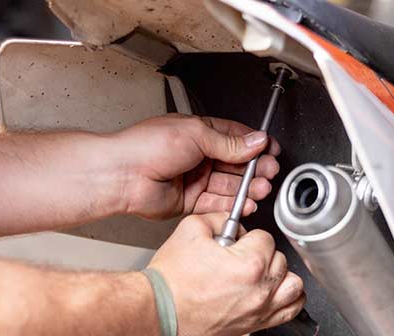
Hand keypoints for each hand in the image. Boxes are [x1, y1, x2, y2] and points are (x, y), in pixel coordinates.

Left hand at [109, 114, 280, 219]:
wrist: (122, 175)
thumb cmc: (146, 147)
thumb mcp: (195, 134)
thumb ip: (228, 143)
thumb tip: (255, 141)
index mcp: (198, 133)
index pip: (234, 138)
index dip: (254, 145)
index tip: (271, 150)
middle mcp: (197, 156)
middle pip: (235, 164)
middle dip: (254, 168)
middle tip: (269, 172)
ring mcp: (193, 179)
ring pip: (228, 186)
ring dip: (246, 188)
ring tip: (260, 189)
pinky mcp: (189, 202)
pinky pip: (216, 205)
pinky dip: (232, 205)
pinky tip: (245, 204)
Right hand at [148, 212, 305, 335]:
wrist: (159, 309)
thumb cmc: (172, 279)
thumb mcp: (191, 229)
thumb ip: (218, 217)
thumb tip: (231, 219)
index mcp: (250, 263)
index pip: (266, 237)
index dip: (248, 236)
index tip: (234, 242)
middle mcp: (260, 289)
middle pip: (280, 259)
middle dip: (262, 253)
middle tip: (241, 255)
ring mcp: (260, 310)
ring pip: (293, 286)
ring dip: (281, 275)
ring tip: (262, 272)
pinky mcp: (255, 325)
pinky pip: (289, 311)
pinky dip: (288, 299)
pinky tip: (273, 291)